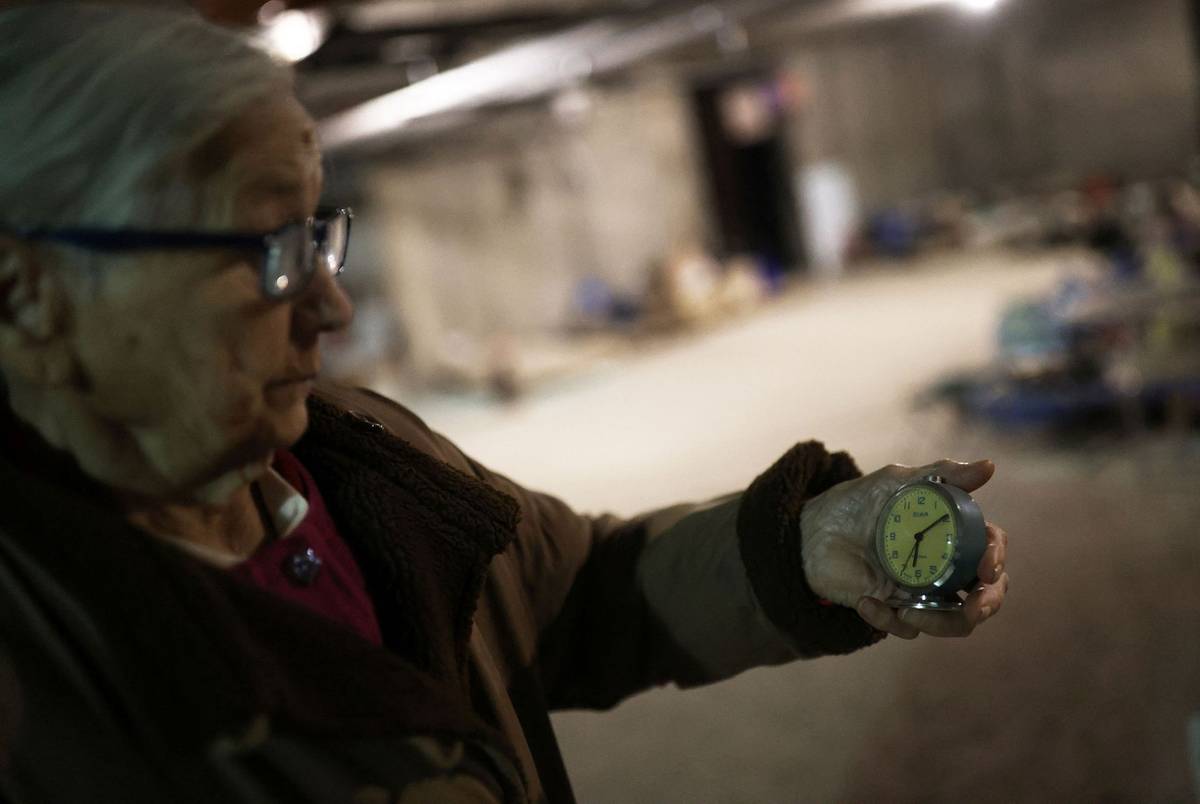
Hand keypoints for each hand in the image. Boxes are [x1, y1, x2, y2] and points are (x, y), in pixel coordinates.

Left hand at [799, 459, 1008, 639]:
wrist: (810, 531)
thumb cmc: (857, 502)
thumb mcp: (896, 482)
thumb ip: (941, 474)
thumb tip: (989, 466)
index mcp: (951, 536)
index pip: (990, 550)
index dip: (997, 560)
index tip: (987, 567)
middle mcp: (944, 567)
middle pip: (986, 594)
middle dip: (988, 603)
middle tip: (973, 607)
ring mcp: (921, 592)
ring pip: (954, 622)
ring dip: (940, 623)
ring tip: (908, 614)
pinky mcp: (895, 611)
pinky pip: (905, 628)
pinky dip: (888, 620)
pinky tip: (865, 601)